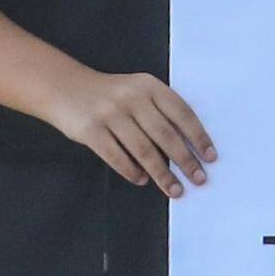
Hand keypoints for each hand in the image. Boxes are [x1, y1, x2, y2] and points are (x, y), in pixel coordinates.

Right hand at [55, 66, 216, 195]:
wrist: (64, 88)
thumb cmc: (111, 95)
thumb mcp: (138, 91)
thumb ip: (159, 111)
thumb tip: (187, 149)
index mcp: (149, 86)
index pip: (182, 114)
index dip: (198, 137)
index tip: (210, 157)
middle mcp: (132, 97)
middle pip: (165, 135)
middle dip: (185, 160)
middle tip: (198, 179)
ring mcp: (110, 113)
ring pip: (143, 150)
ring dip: (162, 173)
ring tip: (174, 189)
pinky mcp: (91, 130)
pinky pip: (116, 156)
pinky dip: (132, 171)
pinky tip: (142, 180)